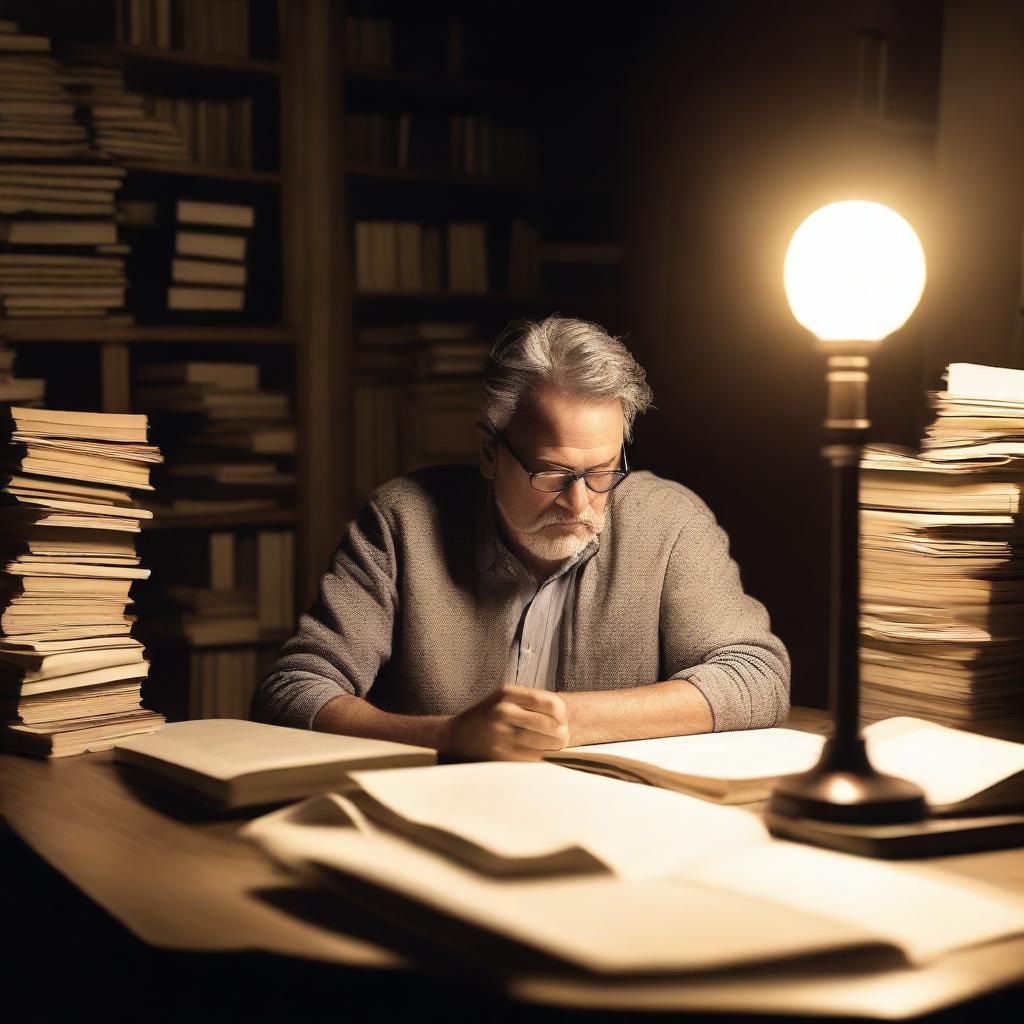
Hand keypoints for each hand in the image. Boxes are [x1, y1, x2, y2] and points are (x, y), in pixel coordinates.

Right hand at [441, 685, 569, 761]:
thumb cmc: (488, 716)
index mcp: (507, 694)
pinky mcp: (499, 756)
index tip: (561, 720)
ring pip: (544, 746)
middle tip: (561, 737)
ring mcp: (500, 735)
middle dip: (562, 734)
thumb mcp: (505, 699)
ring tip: (550, 747)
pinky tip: (537, 755)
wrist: (456, 737)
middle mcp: (502, 712)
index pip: (550, 703)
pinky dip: (540, 759)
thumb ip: (531, 703)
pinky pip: (531, 760)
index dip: (562, 714)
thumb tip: (564, 720)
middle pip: (550, 726)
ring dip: (553, 749)